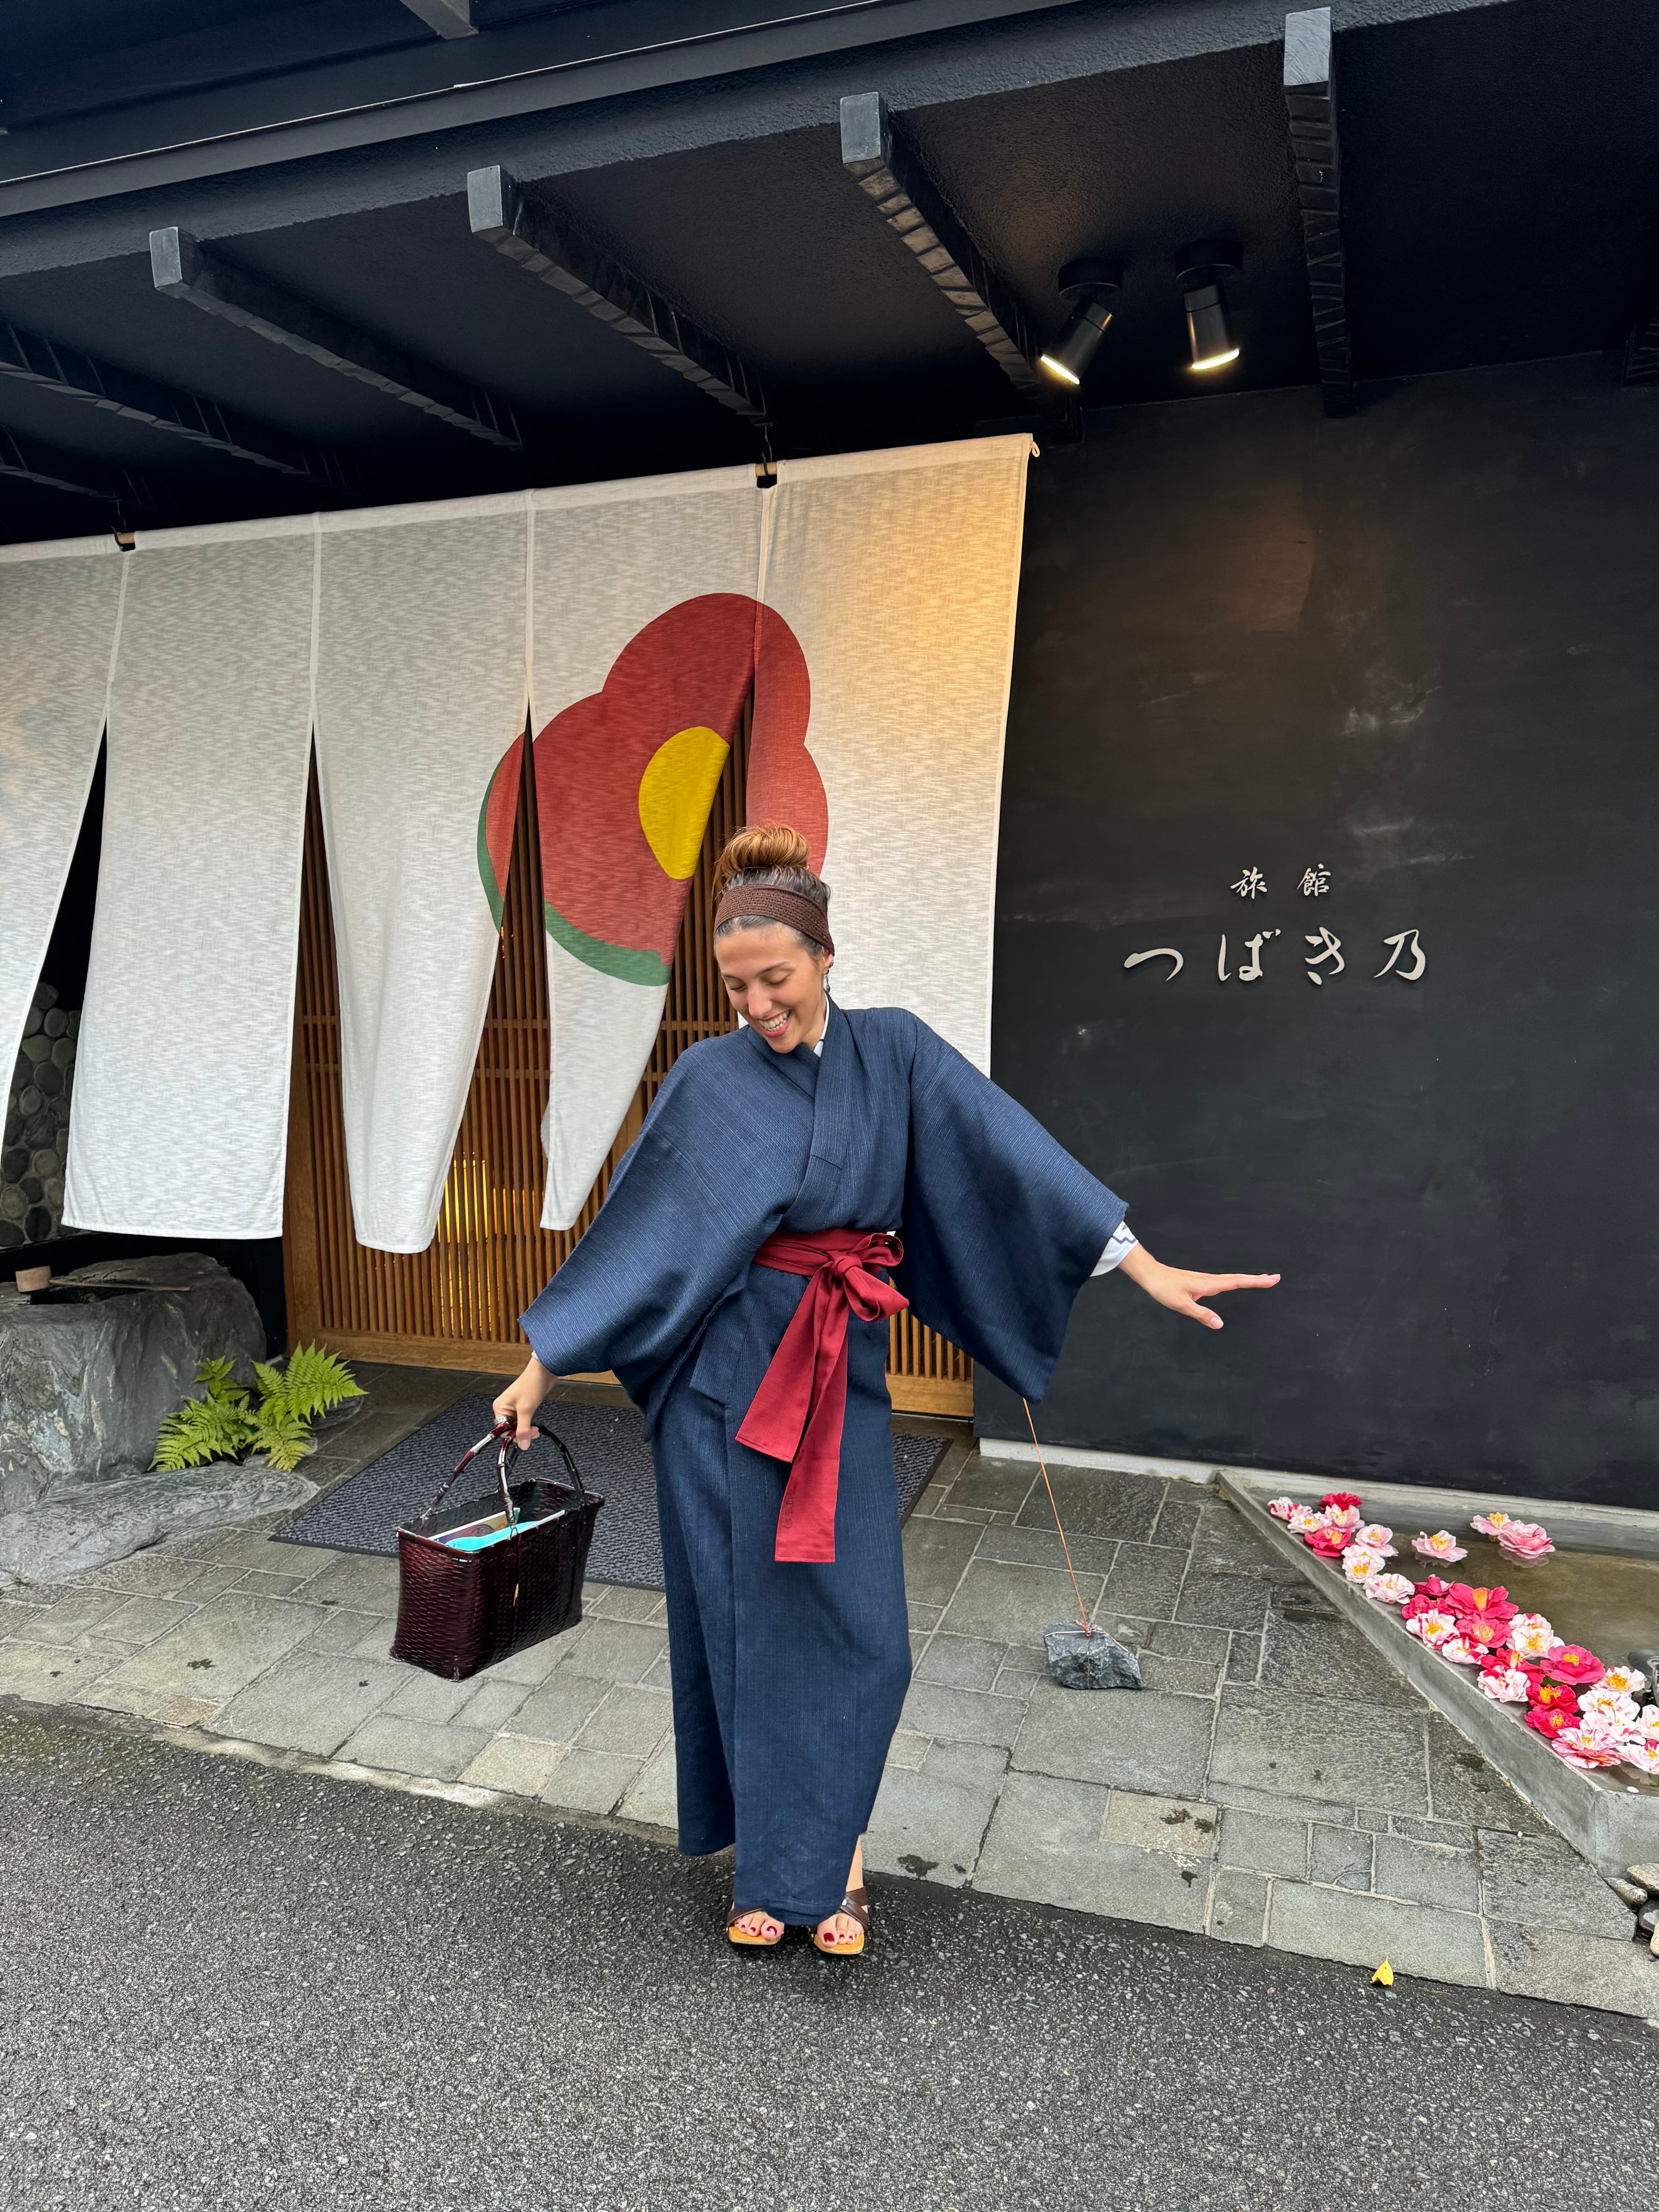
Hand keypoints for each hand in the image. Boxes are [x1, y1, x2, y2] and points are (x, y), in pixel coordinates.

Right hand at [492, 1356, 554, 1446]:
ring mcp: (513, 1408)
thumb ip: (523, 1429)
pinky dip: (529, 1425)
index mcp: (500, 1408)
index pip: (502, 1430)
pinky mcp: (522, 1407)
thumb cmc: (532, 1384)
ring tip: (535, 1429)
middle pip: (509, 1429)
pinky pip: (522, 1422)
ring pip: (517, 1426)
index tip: (525, 1437)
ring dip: (526, 1430)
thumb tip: (522, 1445)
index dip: (513, 1435)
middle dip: (522, 1433)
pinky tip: (534, 1426)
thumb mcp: (526, 1410)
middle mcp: (504, 1408)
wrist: (544, 1372)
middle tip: (533, 1432)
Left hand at [1118, 1244, 1278, 1330]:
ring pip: (1232, 1279)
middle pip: (1239, 1279)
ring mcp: (1206, 1280)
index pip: (1237, 1282)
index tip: (1272, 1279)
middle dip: (1258, 1279)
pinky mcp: (1201, 1282)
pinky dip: (1235, 1281)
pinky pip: (1224, 1281)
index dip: (1255, 1281)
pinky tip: (1235, 1283)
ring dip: (1248, 1279)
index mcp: (1209, 1284)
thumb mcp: (1182, 1305)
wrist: (1150, 1275)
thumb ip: (1201, 1314)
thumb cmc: (1164, 1288)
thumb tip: (1220, 1324)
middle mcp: (1210, 1280)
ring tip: (1262, 1280)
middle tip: (1276, 1278)